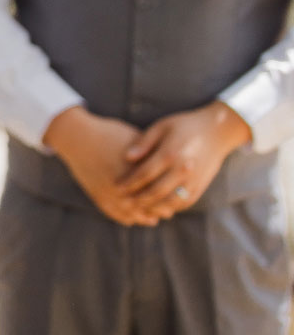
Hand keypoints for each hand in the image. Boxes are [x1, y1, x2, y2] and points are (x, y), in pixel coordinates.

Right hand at [43, 105, 162, 226]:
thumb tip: (170, 161)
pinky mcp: (96, 195)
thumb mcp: (135, 140)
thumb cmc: (109, 134)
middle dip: (157, 210)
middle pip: (145, 205)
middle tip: (168, 212)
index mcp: (135, 171)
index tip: (177, 197)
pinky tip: (132, 219)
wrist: (77, 137)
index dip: (169, 196)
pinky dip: (123, 217)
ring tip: (152, 218)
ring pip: (129, 213)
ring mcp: (107, 192)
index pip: (157, 190)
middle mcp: (122, 185)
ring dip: (141, 217)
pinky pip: (112, 212)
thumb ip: (152, 155)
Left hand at [115, 101, 251, 219]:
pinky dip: (170, 207)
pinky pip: (184, 202)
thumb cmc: (183, 126)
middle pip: (156, 191)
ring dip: (153, 207)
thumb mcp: (161, 127)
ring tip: (137, 209)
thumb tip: (126, 157)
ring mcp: (194, 180)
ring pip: (171, 201)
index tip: (115, 187)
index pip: (145, 174)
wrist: (218, 131)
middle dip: (137, 199)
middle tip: (122, 202)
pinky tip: (157, 207)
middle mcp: (183, 169)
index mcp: (170, 154)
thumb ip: (143, 142)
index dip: (129, 182)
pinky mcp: (201, 185)